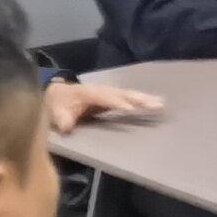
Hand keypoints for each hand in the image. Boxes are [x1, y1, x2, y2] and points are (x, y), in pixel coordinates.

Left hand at [43, 79, 163, 134]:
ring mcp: (108, 93)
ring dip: (145, 99)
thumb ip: (61, 119)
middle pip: (122, 94)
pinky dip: (143, 100)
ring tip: (161, 103)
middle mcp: (101, 90)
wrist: (57, 94)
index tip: (130, 107)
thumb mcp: (54, 112)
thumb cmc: (57, 104)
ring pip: (129, 95)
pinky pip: (130, 99)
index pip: (105, 97)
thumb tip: (67, 126)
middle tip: (155, 104)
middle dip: (138, 98)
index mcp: (88, 93)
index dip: (117, 101)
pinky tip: (156, 103)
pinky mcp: (113, 99)